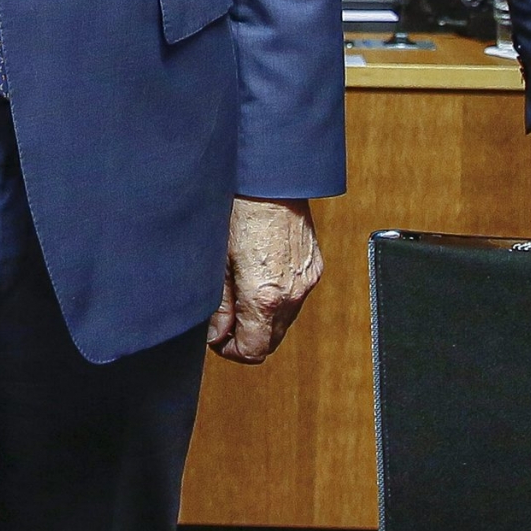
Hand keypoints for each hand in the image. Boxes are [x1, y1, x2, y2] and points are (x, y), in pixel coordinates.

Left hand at [208, 195, 322, 363]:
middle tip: (224, 318)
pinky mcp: (315, 267)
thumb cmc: (240, 211)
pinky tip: (258, 275)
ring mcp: (308, 281)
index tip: (218, 338)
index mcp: (265, 297)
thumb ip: (218, 305)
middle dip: (247, 336)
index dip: (231, 350)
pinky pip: (296, 298)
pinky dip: (278, 298)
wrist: (271, 180)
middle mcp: (293, 294)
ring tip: (239, 291)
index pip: (254, 350)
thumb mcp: (217, 261)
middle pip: (271, 340)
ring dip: (262, 318)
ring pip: (285, 321)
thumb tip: (216, 334)